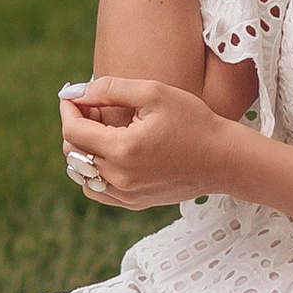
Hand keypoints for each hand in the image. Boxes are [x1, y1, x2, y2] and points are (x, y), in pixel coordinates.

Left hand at [59, 74, 236, 211]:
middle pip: (73, 152)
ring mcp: (126, 194)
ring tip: (102, 128)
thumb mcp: (153, 93)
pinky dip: (93, 171)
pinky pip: (96, 190)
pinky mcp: (133, 203)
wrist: (224, 159)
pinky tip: (111, 152)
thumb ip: (110, 89)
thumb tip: (76, 92)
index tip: (73, 93)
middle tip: (92, 106)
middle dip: (76, 124)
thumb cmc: (193, 121)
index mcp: (123, 150)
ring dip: (83, 148)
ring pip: (81, 173)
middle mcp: (119, 178)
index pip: (73, 131)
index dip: (68, 108)